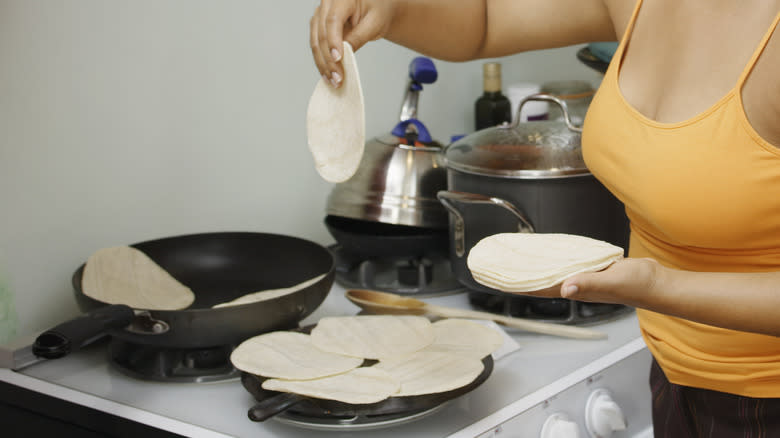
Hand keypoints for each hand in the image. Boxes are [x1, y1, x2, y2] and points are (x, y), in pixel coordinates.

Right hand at [310, 0, 396, 86]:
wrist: (377, 8)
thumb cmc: (378, 11)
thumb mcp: (375, 23)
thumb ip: (359, 36)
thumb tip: (345, 54)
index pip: (333, 20)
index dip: (333, 41)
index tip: (338, 59)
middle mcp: (327, 2)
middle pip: (321, 33)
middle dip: (328, 59)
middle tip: (337, 77)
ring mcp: (320, 14)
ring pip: (315, 41)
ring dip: (322, 63)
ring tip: (332, 80)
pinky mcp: (319, 25)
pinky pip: (316, 44)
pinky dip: (322, 60)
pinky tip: (327, 73)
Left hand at [516, 258, 661, 306]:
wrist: (657, 283)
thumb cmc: (638, 286)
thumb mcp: (612, 282)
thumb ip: (589, 283)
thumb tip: (565, 288)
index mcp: (577, 289)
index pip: (542, 289)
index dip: (521, 286)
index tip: (501, 281)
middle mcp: (577, 285)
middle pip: (544, 281)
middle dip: (523, 276)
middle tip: (504, 266)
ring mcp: (585, 278)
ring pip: (555, 272)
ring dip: (539, 268)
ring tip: (521, 258)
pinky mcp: (595, 270)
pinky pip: (571, 264)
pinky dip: (559, 259)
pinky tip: (553, 253)